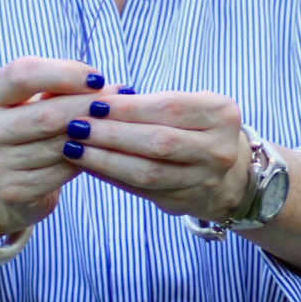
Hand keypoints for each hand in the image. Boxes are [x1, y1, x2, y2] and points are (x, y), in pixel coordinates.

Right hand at [0, 56, 110, 237]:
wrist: (8, 181)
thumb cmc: (30, 127)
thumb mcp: (34, 100)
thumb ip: (61, 87)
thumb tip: (109, 87)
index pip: (22, 73)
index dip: (65, 73)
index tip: (98, 78)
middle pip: (48, 113)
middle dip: (90, 106)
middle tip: (119, 102)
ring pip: (61, 143)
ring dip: (94, 133)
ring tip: (114, 125)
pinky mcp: (13, 190)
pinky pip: (65, 169)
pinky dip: (86, 159)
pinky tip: (96, 152)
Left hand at [60, 90, 253, 220]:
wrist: (225, 171)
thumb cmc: (195, 127)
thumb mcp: (189, 105)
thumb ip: (150, 104)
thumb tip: (96, 100)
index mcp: (222, 115)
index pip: (170, 108)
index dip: (129, 108)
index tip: (94, 104)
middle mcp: (219, 149)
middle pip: (160, 142)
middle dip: (113, 134)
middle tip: (77, 126)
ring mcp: (204, 180)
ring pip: (148, 172)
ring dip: (105, 159)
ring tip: (75, 147)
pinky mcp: (184, 201)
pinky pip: (140, 190)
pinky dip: (110, 177)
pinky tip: (88, 165)